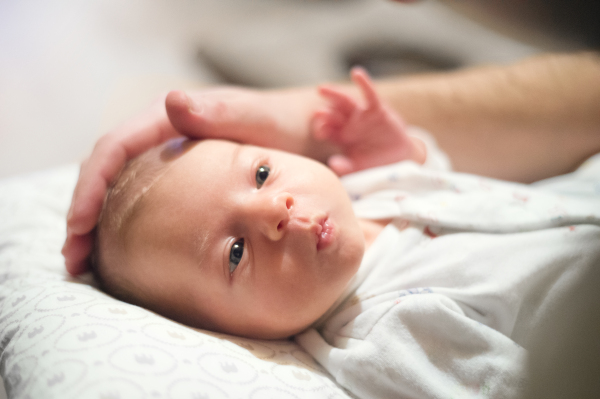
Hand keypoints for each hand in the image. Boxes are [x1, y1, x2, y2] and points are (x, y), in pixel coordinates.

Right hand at [63, 86, 328, 275]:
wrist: (300, 133)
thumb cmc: (280, 125)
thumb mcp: (254, 118)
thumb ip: (218, 113)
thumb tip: (172, 102)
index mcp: (167, 118)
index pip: (114, 148)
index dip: (91, 185)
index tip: (80, 224)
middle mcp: (157, 135)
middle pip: (104, 172)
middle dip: (83, 213)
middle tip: (74, 258)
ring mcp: (164, 157)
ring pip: (115, 189)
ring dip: (96, 224)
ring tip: (85, 264)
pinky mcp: (175, 178)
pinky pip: (137, 200)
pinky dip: (121, 226)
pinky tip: (118, 254)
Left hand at [312, 67, 425, 175]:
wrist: (400, 157)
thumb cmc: (376, 163)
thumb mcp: (359, 167)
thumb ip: (346, 166)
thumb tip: (332, 164)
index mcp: (340, 137)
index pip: (327, 130)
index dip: (322, 129)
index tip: (320, 132)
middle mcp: (348, 123)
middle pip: (332, 114)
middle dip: (324, 113)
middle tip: (316, 113)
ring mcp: (361, 115)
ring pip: (345, 102)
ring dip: (334, 95)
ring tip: (322, 89)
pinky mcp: (377, 109)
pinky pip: (370, 94)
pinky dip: (364, 83)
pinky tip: (356, 73)